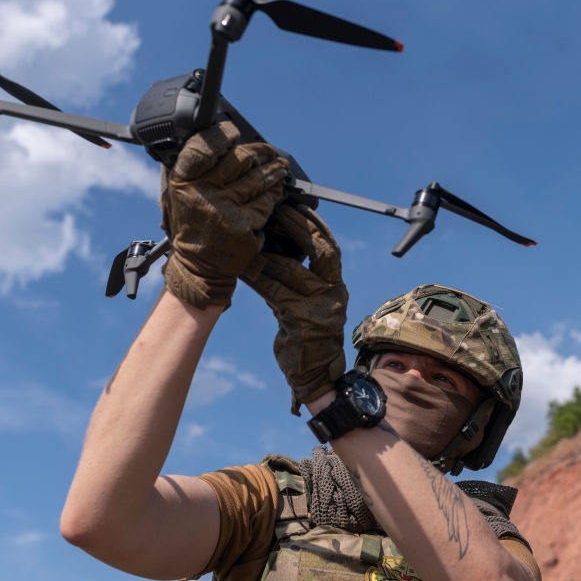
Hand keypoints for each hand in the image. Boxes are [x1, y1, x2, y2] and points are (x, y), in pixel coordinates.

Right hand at [160, 120, 288, 309]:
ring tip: (280, 167)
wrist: (198, 267)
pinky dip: (274, 195)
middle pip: (240, 159)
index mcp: (182, 181)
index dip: (221, 135)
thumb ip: (193, 170)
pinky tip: (276, 191)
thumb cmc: (192, 226)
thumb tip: (217, 140)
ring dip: (274, 170)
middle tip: (269, 151)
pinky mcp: (244, 225)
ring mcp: (225, 209)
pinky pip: (266, 202)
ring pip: (258, 178)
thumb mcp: (178, 196)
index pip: (203, 147)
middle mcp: (202, 193)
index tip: (233, 132)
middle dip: (260, 152)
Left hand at [241, 204, 346, 413]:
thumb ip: (299, 278)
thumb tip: (273, 247)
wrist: (314, 374)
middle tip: (278, 212)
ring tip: (249, 239)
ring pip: (292, 271)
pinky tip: (243, 269)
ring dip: (267, 254)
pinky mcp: (302, 321)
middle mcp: (333, 293)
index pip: (330, 247)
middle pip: (322, 251)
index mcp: (336, 286)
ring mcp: (320, 307)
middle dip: (299, 227)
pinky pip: (275, 292)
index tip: (296, 206)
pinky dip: (258, 278)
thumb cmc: (307, 335)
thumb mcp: (309, 302)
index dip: (314, 224)